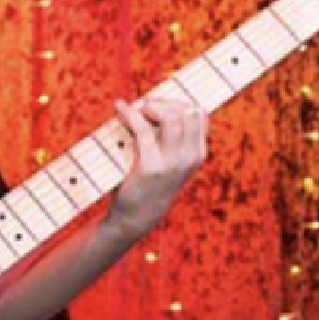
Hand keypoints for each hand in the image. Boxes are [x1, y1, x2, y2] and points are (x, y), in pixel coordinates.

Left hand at [107, 95, 206, 237]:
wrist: (135, 217)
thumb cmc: (149, 184)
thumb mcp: (169, 160)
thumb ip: (170, 137)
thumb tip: (154, 102)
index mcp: (198, 154)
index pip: (199, 114)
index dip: (177, 103)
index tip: (157, 106)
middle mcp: (190, 158)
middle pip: (187, 111)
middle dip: (164, 102)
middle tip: (144, 108)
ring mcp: (172, 163)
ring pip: (170, 116)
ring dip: (149, 107)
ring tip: (134, 110)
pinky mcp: (150, 166)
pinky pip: (142, 129)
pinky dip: (129, 113)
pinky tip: (119, 108)